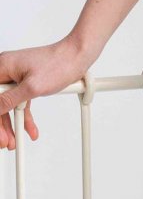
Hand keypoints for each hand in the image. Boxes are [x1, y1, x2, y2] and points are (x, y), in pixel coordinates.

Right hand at [0, 36, 95, 150]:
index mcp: (3, 66)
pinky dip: (24, 115)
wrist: (78, 56)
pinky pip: (20, 101)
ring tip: (15, 141)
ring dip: (12, 123)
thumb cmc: (59, 64)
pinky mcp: (27, 81)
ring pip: (9, 104)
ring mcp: (17, 76)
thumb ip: (9, 100)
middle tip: (6, 142)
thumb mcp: (32, 87)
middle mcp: (7, 70)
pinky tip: (30, 129)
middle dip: (2, 125)